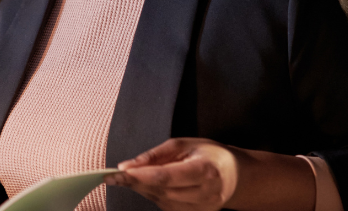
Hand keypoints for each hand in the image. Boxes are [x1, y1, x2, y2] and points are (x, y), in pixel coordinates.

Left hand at [106, 138, 237, 210]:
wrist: (236, 176)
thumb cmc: (210, 155)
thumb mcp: (185, 144)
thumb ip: (156, 154)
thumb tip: (128, 165)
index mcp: (206, 171)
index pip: (166, 176)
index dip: (140, 176)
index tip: (119, 172)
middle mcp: (206, 194)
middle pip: (162, 191)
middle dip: (135, 183)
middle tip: (112, 176)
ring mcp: (203, 209)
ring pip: (162, 201)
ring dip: (142, 190)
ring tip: (128, 178)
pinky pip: (168, 207)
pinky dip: (153, 196)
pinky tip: (146, 185)